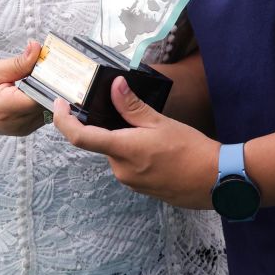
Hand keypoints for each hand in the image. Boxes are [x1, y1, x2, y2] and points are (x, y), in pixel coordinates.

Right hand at [0, 42, 44, 136]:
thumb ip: (18, 63)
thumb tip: (38, 49)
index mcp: (7, 108)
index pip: (44, 95)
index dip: (53, 79)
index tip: (56, 62)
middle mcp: (17, 124)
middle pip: (48, 102)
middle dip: (52, 82)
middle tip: (50, 62)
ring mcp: (21, 130)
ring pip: (48, 108)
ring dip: (47, 91)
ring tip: (41, 72)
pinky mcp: (22, 129)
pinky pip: (41, 113)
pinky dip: (41, 98)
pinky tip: (34, 85)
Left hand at [53, 76, 216, 208]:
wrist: (216, 181)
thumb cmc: (191, 149)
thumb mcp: (160, 122)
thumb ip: (132, 106)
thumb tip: (114, 86)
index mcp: (123, 150)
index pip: (81, 137)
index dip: (63, 121)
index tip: (59, 106)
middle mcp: (121, 169)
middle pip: (103, 143)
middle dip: (113, 127)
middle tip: (137, 116)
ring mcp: (130, 182)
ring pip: (118, 154)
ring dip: (127, 141)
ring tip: (157, 134)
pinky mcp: (141, 188)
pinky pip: (129, 166)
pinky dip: (136, 153)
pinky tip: (160, 149)